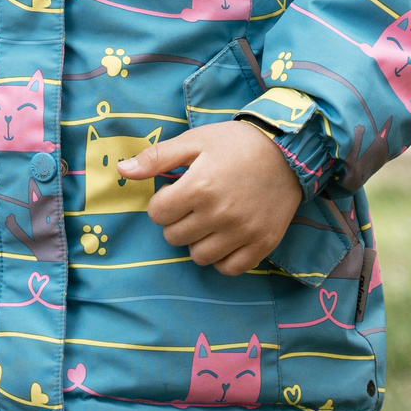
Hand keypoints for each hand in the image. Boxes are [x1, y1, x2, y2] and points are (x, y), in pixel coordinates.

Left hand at [119, 120, 298, 275]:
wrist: (289, 151)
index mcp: (199, 186)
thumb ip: (156, 158)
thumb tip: (121, 170)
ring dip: (197, 241)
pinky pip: (229, 269)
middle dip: (177, 221)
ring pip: (199, 256)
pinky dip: (222, 258)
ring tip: (208, 221)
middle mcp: (219, 213)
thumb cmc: (236, 144)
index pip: (157, 214)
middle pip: (174, 237)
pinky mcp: (262, 244)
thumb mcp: (194, 141)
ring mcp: (242, 232)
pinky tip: (224, 238)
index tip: (177, 191)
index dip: (162, 202)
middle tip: (193, 205)